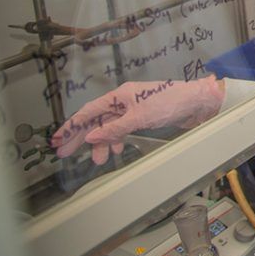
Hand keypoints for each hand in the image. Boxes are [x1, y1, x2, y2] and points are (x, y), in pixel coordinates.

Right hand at [50, 76, 224, 163]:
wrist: (197, 102)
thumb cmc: (170, 103)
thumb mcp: (139, 118)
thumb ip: (114, 129)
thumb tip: (91, 137)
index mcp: (119, 96)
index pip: (88, 112)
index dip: (71, 126)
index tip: (57, 139)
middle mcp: (123, 101)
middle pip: (96, 120)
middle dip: (81, 137)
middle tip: (65, 154)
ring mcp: (133, 109)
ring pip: (109, 127)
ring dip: (102, 143)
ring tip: (99, 160)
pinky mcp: (143, 117)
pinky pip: (122, 129)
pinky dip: (117, 140)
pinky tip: (115, 150)